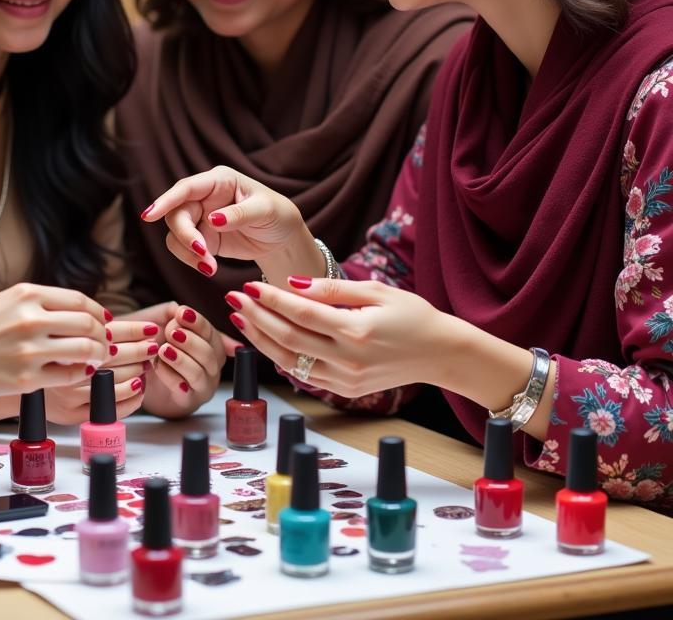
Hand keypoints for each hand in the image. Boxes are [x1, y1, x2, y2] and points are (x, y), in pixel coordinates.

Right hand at [0, 283, 108, 397]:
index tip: (103, 319)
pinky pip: (68, 375)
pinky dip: (82, 373)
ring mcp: (29, 351)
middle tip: (105, 341)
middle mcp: (30, 320)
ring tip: (98, 357)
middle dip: (102, 334)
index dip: (97, 311)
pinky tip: (82, 371)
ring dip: (98, 354)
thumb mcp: (7, 301)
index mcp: (27, 295)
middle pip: (86, 324)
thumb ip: (42, 303)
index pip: (78, 301)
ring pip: (84, 350)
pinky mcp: (26, 379)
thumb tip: (81, 313)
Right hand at [43, 314, 157, 423]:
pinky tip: (137, 389)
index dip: (134, 330)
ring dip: (137, 373)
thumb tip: (127, 323)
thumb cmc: (43, 352)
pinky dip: (131, 399)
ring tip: (146, 365)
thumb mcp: (59, 329)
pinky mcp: (70, 414)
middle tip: (152, 346)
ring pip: (115, 383)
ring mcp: (69, 392)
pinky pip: (110, 409)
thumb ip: (89, 326)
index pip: (110, 332)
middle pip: (115, 356)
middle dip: (140, 350)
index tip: (151, 328)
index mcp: (64, 339)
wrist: (11, 377)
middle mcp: (66, 367)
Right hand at [140, 166, 322, 283]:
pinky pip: (185, 250)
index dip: (166, 200)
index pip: (186, 188)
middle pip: (177, 214)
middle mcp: (204, 197)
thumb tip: (212, 219)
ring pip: (176, 234)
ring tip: (210, 267)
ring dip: (188, 253)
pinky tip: (211, 267)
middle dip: (185, 236)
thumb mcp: (264, 211)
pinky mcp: (202, 239)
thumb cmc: (277, 215)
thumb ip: (238, 214)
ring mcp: (201, 218)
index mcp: (219, 180)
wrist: (282, 239)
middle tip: (203, 253)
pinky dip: (193, 260)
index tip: (149, 216)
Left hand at [143, 305, 238, 417]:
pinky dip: (169, 375)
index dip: (197, 322)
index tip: (180, 313)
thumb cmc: (158, 343)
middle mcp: (212, 366)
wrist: (143, 371)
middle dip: (190, 341)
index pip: (210, 332)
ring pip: (198, 373)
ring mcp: (202, 385)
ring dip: (181, 359)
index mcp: (212, 344)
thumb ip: (174, 313)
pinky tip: (156, 365)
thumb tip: (179, 311)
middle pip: (209, 354)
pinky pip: (182, 389)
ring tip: (163, 350)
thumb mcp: (164, 321)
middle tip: (171, 333)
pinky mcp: (187, 400)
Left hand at [225, 277, 451, 399]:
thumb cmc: (413, 315)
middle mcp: (348, 359)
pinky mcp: (345, 390)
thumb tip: (293, 284)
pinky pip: (303, 374)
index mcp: (356, 331)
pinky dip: (281, 356)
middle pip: (288, 337)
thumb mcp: (377, 291)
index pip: (301, 313)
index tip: (249, 285)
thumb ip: (333, 289)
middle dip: (257, 317)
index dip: (271, 299)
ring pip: (289, 360)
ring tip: (240, 318)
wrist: (441, 353)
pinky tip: (266, 339)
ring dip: (260, 339)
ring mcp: (345, 379)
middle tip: (234, 298)